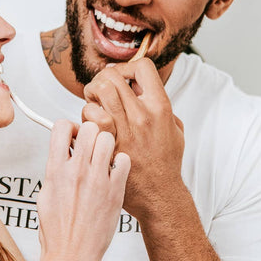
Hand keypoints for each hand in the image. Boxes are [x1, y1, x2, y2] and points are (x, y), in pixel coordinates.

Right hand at [37, 120, 129, 260]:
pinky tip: (114, 173)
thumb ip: (56, 170)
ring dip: (107, 144)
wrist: (71, 256)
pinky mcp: (114, 191)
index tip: (72, 135)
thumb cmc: (57, 232)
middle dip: (90, 133)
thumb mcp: (46, 195)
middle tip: (90, 146)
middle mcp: (76, 171)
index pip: (61, 127)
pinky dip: (121, 163)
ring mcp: (97, 180)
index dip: (69, 127)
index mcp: (55, 170)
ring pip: (108, 139)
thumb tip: (62, 154)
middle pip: (89, 127)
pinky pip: (124, 160)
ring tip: (103, 159)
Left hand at [81, 60, 184, 221]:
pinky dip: (86, 116)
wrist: (158, 193)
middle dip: (102, 79)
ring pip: (99, 91)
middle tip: (101, 91)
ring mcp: (124, 130)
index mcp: (160, 107)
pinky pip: (90, 117)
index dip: (128, 68)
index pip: (142, 67)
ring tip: (95, 105)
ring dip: (92, 95)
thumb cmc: (164, 164)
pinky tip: (91, 125)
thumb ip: (159, 105)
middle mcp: (142, 115)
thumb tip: (141, 89)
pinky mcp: (108, 144)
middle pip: (113, 76)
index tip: (123, 78)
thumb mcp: (174, 128)